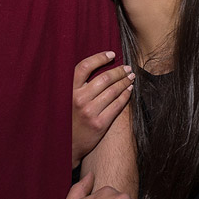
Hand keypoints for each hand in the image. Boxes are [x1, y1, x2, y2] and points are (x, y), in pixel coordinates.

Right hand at [71, 51, 134, 165]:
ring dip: (125, 82)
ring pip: (113, 91)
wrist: (67, 144)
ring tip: (131, 77)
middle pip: (104, 78)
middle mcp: (78, 99)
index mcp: (69, 90)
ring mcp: (89, 112)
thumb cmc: (70, 117)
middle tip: (127, 68)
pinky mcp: (100, 123)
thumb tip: (100, 65)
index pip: (85, 67)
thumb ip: (79, 84)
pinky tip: (129, 90)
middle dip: (119, 71)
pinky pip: (117, 105)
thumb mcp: (67, 98)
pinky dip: (125, 95)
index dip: (99, 58)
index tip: (111, 54)